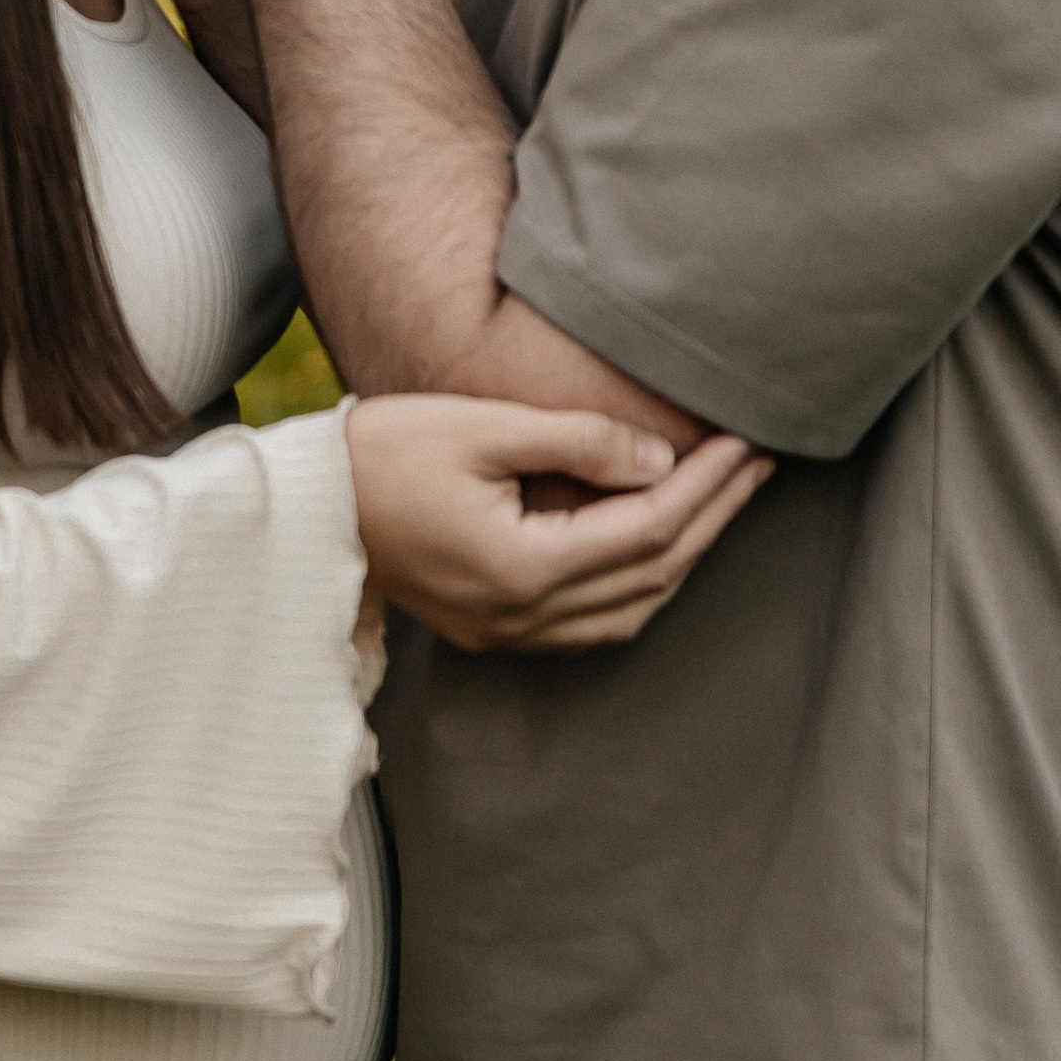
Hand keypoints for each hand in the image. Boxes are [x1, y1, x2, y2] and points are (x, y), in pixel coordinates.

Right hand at [344, 393, 771, 653]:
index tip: (745, 440)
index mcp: (521, 569)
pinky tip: (658, 547)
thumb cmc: (383, 451)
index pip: (646, 529)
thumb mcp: (481, 427)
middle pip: (651, 576)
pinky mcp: (491, 629)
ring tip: (722, 498)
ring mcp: (506, 633)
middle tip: (758, 464)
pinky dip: (640, 585)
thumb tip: (662, 461)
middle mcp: (521, 616)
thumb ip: (577, 443)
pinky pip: (592, 623)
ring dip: (683, 555)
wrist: (302, 508)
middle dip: (712, 517)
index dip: (705, 485)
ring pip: (630, 610)